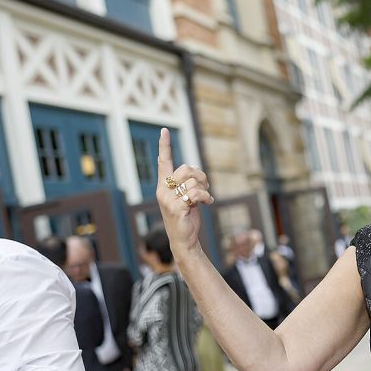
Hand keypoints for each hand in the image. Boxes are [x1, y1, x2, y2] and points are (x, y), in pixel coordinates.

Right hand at [157, 128, 213, 254]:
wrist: (184, 240)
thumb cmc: (186, 218)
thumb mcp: (186, 198)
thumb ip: (187, 183)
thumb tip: (194, 170)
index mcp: (163, 186)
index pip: (163, 162)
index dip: (165, 146)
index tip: (164, 130)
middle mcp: (162, 191)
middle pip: (185, 169)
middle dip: (200, 175)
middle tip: (205, 186)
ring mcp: (168, 200)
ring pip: (193, 181)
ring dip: (205, 189)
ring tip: (205, 198)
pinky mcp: (177, 208)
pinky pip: (196, 193)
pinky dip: (206, 197)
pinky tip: (208, 204)